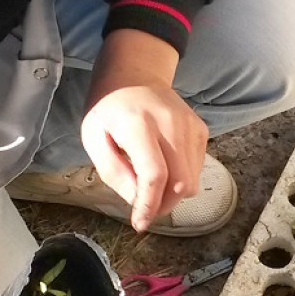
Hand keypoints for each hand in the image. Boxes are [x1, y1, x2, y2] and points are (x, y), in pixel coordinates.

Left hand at [80, 29, 206, 231]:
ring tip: (152, 186)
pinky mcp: (201, 129)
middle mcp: (170, 124)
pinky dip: (181, 178)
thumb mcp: (93, 137)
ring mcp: (190, 125)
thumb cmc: (109, 107)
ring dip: (172, 194)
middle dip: (163, 205)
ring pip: (192, 180)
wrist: (135, 73)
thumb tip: (137, 200)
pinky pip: (197, 168)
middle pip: (180, 182)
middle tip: (145, 209)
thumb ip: (113, 172)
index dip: (149, 204)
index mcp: (138, 124)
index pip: (154, 174)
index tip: (140, 223)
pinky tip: (164, 167)